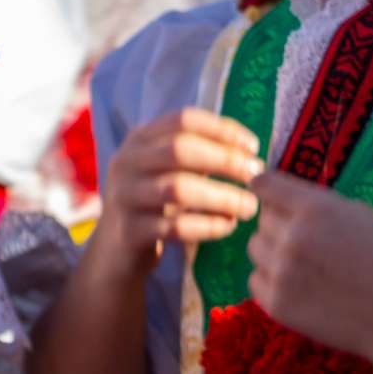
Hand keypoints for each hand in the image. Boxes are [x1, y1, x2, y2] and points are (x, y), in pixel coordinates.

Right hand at [93, 107, 261, 277]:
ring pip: (177, 189)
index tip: (253, 146)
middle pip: (180, 150)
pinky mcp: (128, 231)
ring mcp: (123, 196)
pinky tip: (228, 227)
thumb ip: (200, 156)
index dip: (222, 129)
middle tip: (256, 175)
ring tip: (249, 207)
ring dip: (221, 196)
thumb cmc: (155, 205)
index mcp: (139, 139)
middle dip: (224, 160)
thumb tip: (250, 153)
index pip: (183, 120)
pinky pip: (174, 226)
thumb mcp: (171, 172)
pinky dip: (207, 226)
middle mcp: (126, 161)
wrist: (117, 253)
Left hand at [245, 170, 372, 361]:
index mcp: (315, 209)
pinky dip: (271, 281)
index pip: (266, 184)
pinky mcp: (276, 304)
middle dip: (279, 223)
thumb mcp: (361, 216)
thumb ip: (321, 205)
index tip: (263, 188)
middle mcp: (293, 237)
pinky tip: (297, 286)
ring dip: (272, 251)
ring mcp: (281, 273)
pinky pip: (256, 281)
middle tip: (301, 238)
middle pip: (262, 219)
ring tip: (300, 263)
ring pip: (255, 249)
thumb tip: (288, 200)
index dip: (264, 185)